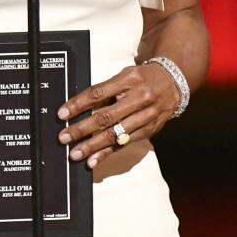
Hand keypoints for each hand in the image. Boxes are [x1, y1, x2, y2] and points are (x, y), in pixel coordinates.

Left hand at [58, 63, 180, 168]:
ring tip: (76, 153)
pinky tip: (94, 160)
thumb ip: (105, 91)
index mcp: (128, 80)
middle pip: (106, 117)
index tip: (62, 114)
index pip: (98, 93)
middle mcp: (139, 98)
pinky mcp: (149, 130)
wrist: (174, 82)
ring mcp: (146, 116)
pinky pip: (125, 143)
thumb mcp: (124, 76)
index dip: (78, 104)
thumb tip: (79, 106)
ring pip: (115, 134)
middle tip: (64, 137)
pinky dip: (108, 153)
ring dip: (93, 146)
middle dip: (82, 129)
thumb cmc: (143, 78)